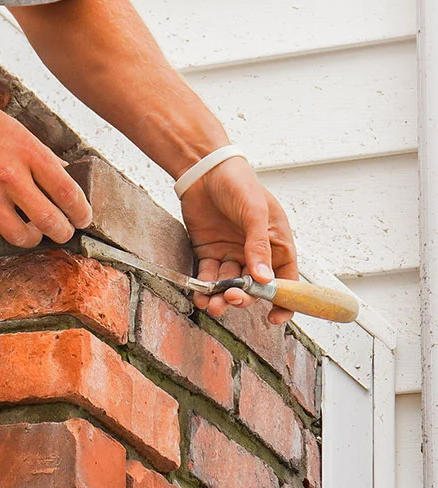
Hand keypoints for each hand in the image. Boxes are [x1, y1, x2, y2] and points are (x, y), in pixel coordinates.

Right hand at [0, 90, 92, 247]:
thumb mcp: (15, 128)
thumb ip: (40, 154)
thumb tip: (65, 173)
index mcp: (28, 151)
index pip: (68, 192)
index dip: (82, 212)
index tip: (83, 218)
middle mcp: (9, 173)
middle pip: (49, 220)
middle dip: (62, 232)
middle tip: (63, 233)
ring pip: (19, 235)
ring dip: (29, 239)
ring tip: (29, 233)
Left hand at [179, 156, 298, 323]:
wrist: (204, 169)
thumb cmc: (239, 184)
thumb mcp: (255, 213)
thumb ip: (259, 246)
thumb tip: (264, 279)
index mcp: (276, 244)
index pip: (286, 279)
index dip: (283, 301)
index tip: (275, 318)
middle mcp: (255, 252)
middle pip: (254, 286)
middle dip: (245, 297)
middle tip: (233, 299)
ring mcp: (231, 253)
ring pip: (230, 284)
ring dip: (223, 297)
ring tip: (213, 305)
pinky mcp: (209, 250)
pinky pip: (209, 275)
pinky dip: (205, 287)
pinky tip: (201, 296)